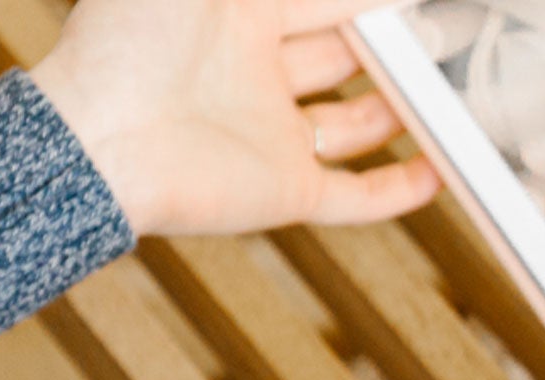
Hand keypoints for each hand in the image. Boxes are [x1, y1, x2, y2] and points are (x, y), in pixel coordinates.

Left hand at [30, 0, 439, 236]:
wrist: (97, 140)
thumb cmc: (126, 45)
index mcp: (235, 17)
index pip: (324, 3)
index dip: (371, 2)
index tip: (414, 3)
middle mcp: (255, 75)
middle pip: (344, 57)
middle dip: (393, 49)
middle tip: (442, 38)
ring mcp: (272, 136)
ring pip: (356, 124)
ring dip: (403, 112)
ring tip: (447, 97)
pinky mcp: (284, 191)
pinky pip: (356, 196)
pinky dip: (400, 189)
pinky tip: (440, 171)